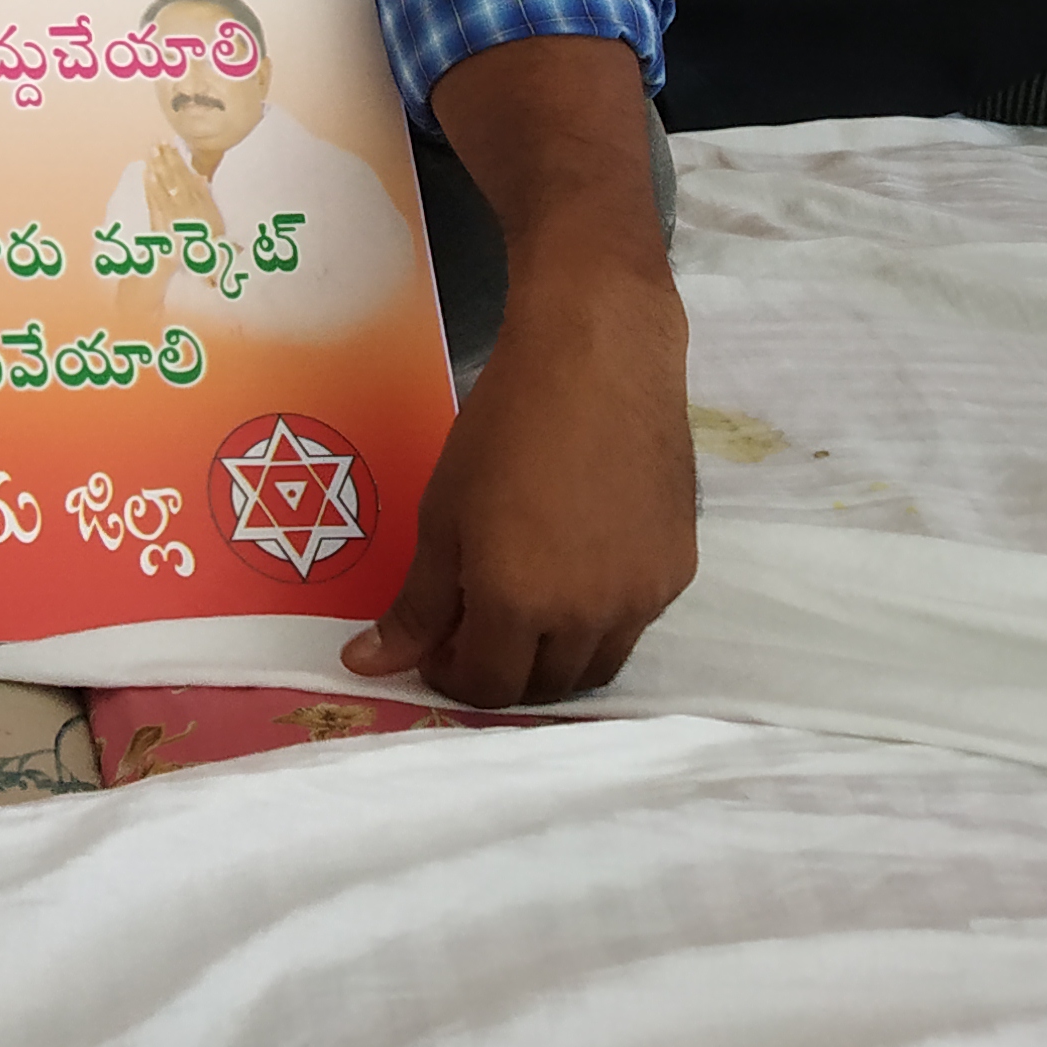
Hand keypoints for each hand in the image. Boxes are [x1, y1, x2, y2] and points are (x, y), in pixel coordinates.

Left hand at [346, 249, 692, 703]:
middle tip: (474, 626)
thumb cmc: (502, 427)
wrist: (599, 360)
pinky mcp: (679, 570)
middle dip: (502, 670)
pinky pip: (633, 624)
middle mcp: (589, 618)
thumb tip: (368, 667)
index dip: (453, 675)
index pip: (487, 686)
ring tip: (524, 605)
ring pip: (595, 665)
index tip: (435, 645)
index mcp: (520, 604)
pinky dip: (598, 620)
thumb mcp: (440, 515)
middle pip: (544, 687)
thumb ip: (415, 604)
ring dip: (553, 655)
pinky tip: (575, 569)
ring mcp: (643, 598)